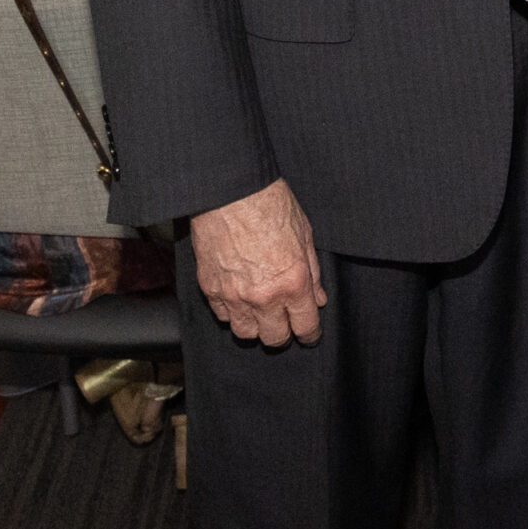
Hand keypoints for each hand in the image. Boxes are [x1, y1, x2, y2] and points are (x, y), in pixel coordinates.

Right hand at [191, 178, 326, 344]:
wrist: (230, 190)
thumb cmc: (270, 204)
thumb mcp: (305, 235)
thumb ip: (312, 273)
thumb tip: (317, 298)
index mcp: (292, 282)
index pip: (305, 326)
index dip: (310, 334)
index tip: (309, 335)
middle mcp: (263, 295)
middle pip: (274, 338)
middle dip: (283, 333)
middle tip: (286, 323)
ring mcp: (234, 295)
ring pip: (245, 333)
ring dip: (255, 326)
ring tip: (260, 313)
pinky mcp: (210, 288)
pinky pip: (222, 316)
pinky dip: (232, 312)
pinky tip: (239, 299)